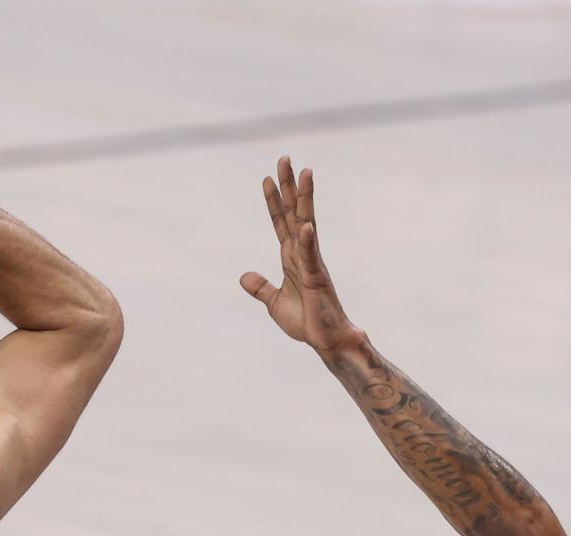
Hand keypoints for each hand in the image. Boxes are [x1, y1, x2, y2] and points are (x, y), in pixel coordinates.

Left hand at [240, 157, 364, 354]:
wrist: (327, 340)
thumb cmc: (307, 322)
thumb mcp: (274, 303)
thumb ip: (261, 287)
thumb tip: (243, 276)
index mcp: (291, 258)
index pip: (279, 222)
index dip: (272, 201)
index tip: (266, 178)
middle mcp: (302, 254)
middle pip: (293, 213)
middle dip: (288, 186)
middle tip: (284, 159)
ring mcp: (311, 263)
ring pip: (306, 224)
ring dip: (304, 199)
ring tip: (305, 173)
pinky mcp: (318, 278)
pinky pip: (311, 256)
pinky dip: (308, 241)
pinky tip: (306, 225)